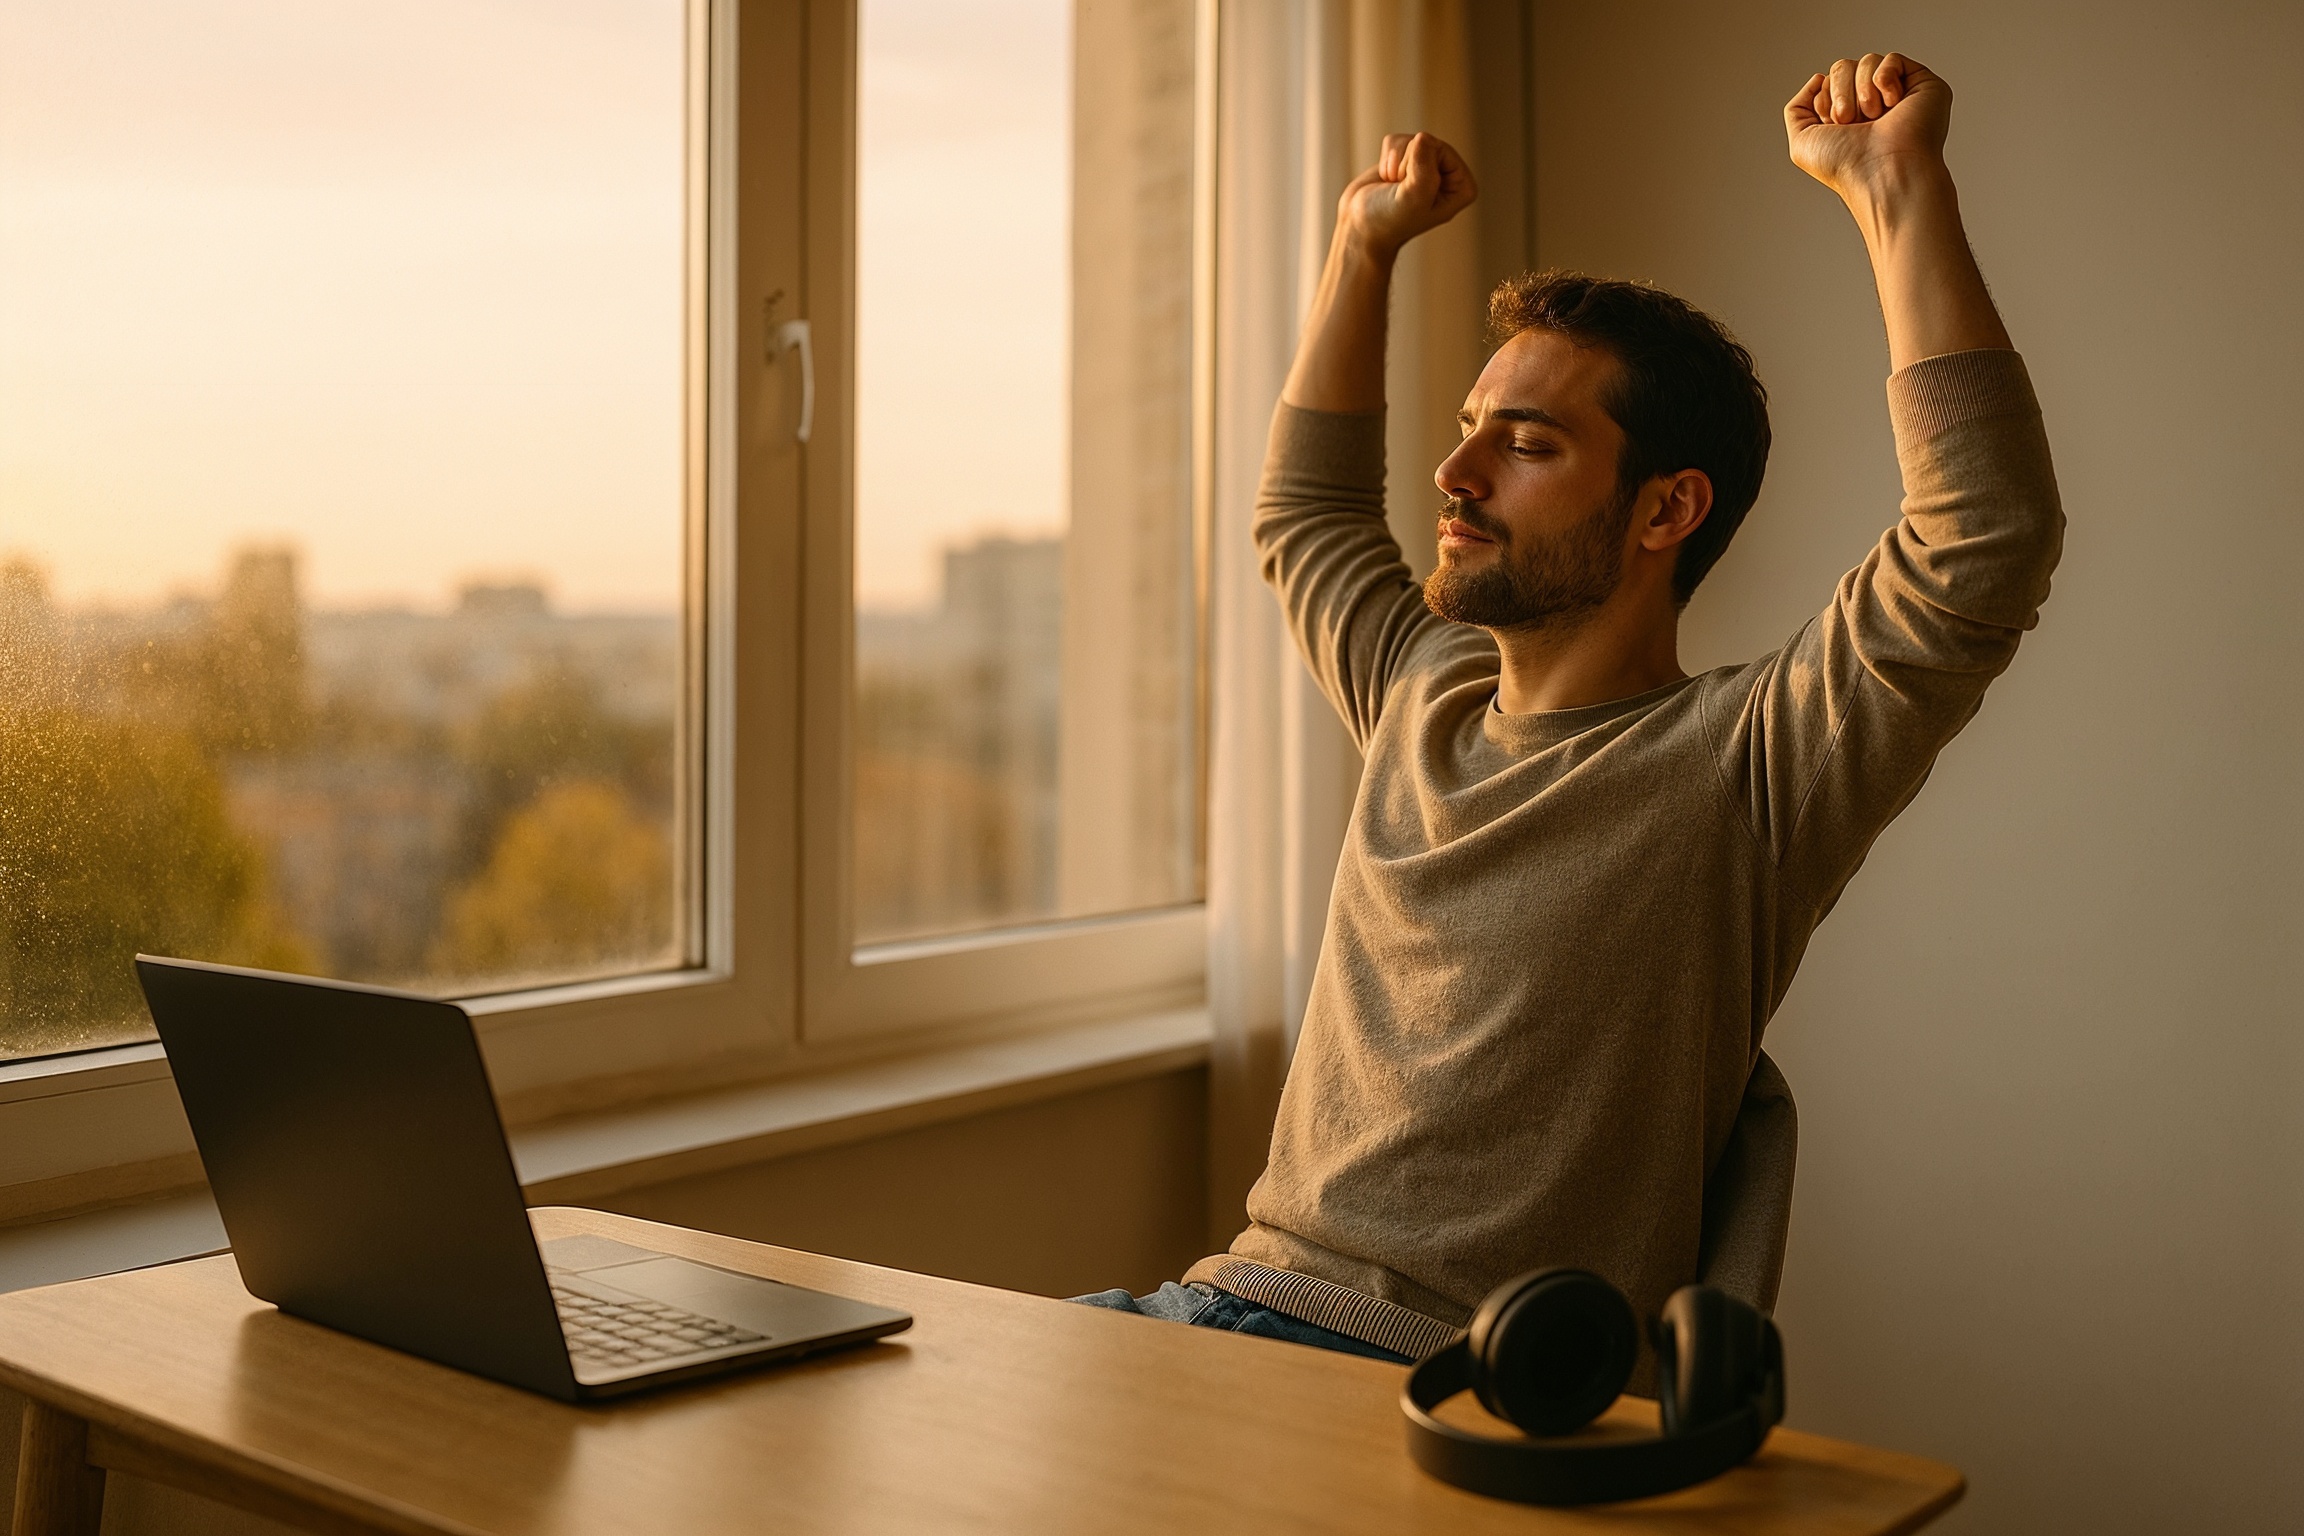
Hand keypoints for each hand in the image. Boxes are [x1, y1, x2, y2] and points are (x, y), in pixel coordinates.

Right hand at [1336, 132, 1475, 258]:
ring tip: (1393, 187)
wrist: (1361, 229)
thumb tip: (1422, 137)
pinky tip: (1386, 181)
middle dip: (1405, 163)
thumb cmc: (1389, 221)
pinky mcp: (1407, 161)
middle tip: (1399, 189)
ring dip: (1394, 163)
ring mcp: (1428, 167)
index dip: (1420, 165)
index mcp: (1462, 189)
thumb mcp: (1414, 198)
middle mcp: (1449, 176)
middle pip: (1427, 142)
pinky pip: (1397, 140)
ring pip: (1411, 140)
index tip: (1412, 190)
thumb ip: (1424, 167)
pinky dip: (1386, 160)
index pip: (1443, 150)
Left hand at [1784, 53, 1951, 202]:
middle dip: (1841, 94)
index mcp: (1847, 115)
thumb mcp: (1802, 143)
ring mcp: (1897, 92)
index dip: (1825, 100)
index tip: (1835, 126)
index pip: (1827, 82)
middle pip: (1843, 67)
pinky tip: (1893, 103)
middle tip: (1852, 122)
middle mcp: (1871, 103)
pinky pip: (1891, 59)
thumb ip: (1797, 110)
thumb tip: (1818, 78)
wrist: (1882, 172)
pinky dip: (1884, 78)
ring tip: (1874, 118)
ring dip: (1863, 91)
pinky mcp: (1921, 84)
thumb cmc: (1845, 165)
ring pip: (1866, 61)